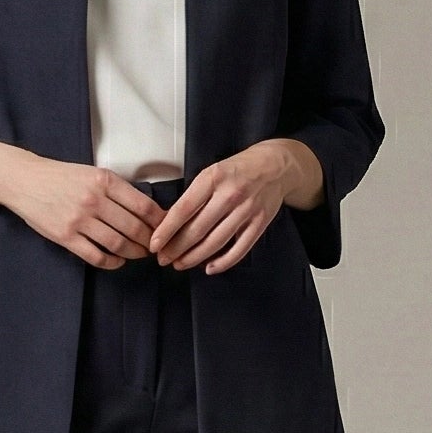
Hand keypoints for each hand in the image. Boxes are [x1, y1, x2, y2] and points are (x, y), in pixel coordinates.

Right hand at [0, 155, 167, 269]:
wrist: (24, 180)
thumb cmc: (60, 177)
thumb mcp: (92, 173)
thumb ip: (117, 190)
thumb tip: (146, 210)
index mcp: (104, 180)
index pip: (143, 206)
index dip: (160, 222)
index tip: (166, 229)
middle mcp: (94, 200)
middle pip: (134, 228)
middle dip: (150, 241)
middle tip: (156, 247)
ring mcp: (79, 220)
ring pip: (117, 244)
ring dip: (134, 253)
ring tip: (140, 254)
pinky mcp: (65, 237)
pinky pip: (96, 255)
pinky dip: (112, 262)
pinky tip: (118, 261)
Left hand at [146, 140, 320, 273]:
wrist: (276, 164)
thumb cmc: (238, 169)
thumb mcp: (212, 172)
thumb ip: (194, 195)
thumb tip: (169, 224)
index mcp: (213, 178)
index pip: (183, 209)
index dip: (166, 230)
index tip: (154, 245)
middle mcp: (230, 194)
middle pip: (197, 229)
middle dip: (176, 248)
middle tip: (163, 259)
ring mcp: (247, 210)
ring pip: (216, 242)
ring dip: (194, 257)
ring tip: (180, 264)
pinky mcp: (260, 223)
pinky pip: (239, 249)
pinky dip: (223, 262)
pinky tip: (209, 268)